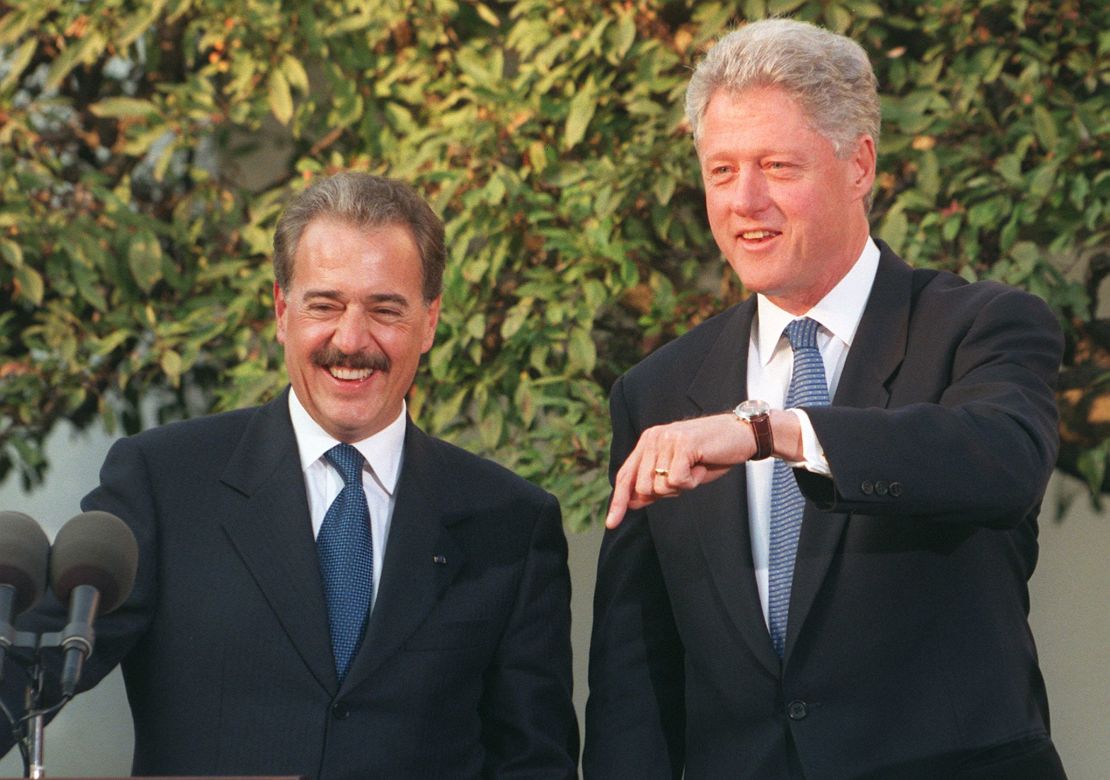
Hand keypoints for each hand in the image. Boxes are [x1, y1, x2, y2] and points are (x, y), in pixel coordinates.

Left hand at [605, 413, 756, 528]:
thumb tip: (632, 502)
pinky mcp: (682, 444)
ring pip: (660, 486)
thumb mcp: (680, 472)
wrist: (742, 435)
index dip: (617, 501)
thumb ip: (655, 484)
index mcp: (647, 442)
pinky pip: (677, 481)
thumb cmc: (711, 455)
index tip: (611, 524)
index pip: (626, 476)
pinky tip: (701, 465)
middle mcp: (652, 437)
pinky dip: (692, 480)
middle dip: (667, 492)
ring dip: (682, 485)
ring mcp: (666, 439)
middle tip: (687, 476)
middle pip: (644, 487)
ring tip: (695, 467)